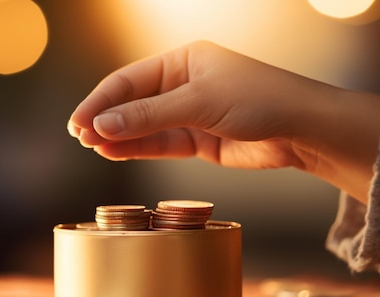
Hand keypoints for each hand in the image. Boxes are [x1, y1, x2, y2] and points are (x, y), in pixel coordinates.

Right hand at [68, 41, 379, 202]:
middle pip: (131, 103)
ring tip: (92, 146)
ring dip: (117, 136)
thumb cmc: (259, 99)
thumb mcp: (198, 103)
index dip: (101, 100)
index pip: (129, 80)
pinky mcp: (196, 140)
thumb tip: (103, 125)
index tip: (79, 121)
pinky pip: (159, 143)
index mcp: (181, 61)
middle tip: (80, 136)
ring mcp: (187, 113)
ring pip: (142, 126)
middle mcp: (181, 85)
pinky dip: (136, 148)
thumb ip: (149, 116)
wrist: (301, 129)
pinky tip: (113, 152)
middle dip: (105, 119)